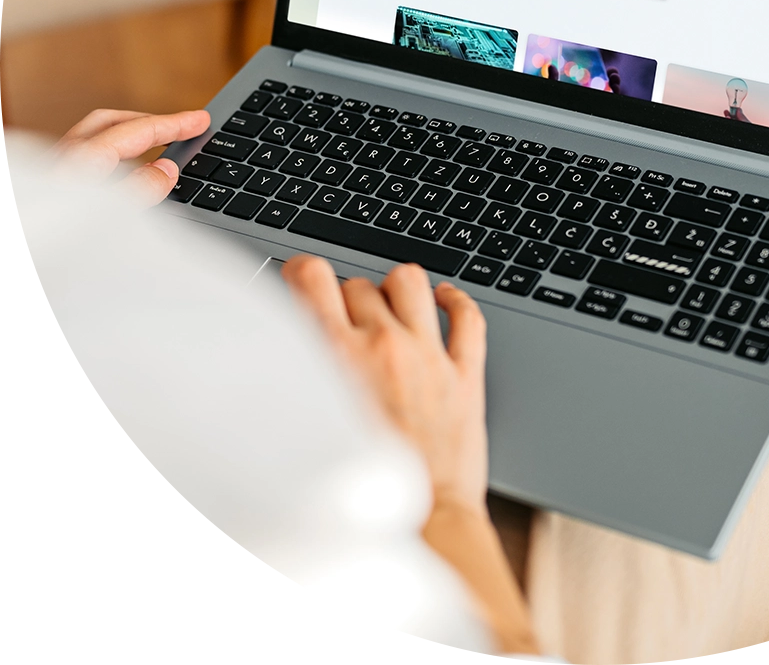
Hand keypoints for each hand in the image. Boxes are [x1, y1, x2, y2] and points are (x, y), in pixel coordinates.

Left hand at [56, 108, 210, 205]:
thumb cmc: (43, 240)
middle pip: (112, 121)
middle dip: (150, 121)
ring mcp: (49, 170)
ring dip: (128, 137)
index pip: (139, 130)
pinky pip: (82, 157)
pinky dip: (108, 156)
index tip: (200, 120)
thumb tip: (165, 170)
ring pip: (94, 138)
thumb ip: (141, 189)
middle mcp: (62, 157)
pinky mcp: (43, 187)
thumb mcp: (106, 217)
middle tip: (179, 128)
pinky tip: (116, 177)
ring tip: (153, 147)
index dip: (174, 124)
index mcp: (82, 158)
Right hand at [281, 256, 488, 515]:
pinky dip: (456, 301)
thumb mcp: (300, 433)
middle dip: (348, 298)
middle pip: (360, 284)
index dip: (305, 271)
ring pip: (412, 282)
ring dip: (397, 289)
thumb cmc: (351, 500)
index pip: (313, 277)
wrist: (418, 529)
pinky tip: (445, 302)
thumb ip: (287, 384)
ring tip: (391, 306)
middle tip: (345, 324)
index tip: (304, 277)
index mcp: (335, 357)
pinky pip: (467, 315)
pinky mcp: (466, 374)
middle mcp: (384, 346)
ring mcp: (430, 355)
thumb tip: (270, 357)